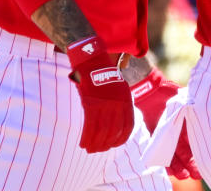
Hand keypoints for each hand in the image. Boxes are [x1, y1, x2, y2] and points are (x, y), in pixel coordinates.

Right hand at [66, 36, 133, 152]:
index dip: (121, 139)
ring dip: (95, 144)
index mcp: (126, 100)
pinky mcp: (91, 104)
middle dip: (106, 144)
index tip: (114, 145)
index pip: (128, 126)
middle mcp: (118, 104)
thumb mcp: (119, 86)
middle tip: (99, 150)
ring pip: (102, 132)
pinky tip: (83, 143)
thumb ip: (120, 102)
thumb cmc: (103, 73)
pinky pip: (90, 127)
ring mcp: (105, 105)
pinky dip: (86, 137)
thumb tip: (119, 118)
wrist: (92, 59)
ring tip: (89, 149)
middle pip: (114, 132)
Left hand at [132, 68, 199, 178]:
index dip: (200, 153)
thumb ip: (192, 104)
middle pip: (186, 153)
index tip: (205, 161)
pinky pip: (160, 156)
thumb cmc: (165, 93)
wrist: (146, 92)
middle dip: (192, 165)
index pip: (195, 142)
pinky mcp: (154, 142)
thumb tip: (204, 106)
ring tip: (184, 176)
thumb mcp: (182, 97)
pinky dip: (164, 165)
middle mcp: (177, 133)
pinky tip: (170, 173)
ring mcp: (166, 138)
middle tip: (197, 174)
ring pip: (174, 157)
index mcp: (186, 124)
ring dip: (180, 168)